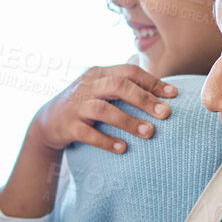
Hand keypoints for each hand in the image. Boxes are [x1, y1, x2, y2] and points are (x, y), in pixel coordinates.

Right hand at [28, 64, 176, 154]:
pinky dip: (106, 141)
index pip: (129, 72)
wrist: (47, 121)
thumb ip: (125, 88)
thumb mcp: (101, 90)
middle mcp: (87, 86)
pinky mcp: (68, 125)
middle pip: (118, 86)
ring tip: (149, 133)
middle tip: (165, 114)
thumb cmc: (84, 106)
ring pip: (104, 109)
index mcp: (99, 73)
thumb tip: (162, 95)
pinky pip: (88, 133)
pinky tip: (123, 148)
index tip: (174, 95)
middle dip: (144, 99)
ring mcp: (76, 105)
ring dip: (128, 121)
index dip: (153, 82)